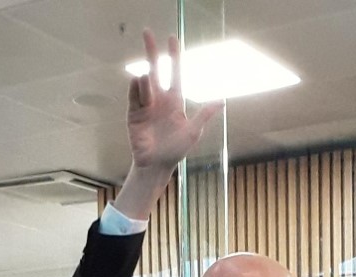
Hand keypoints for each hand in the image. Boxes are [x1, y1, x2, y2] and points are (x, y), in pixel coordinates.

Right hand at [127, 30, 221, 171]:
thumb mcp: (193, 132)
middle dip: (152, 51)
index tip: (172, 38)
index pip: (175, 72)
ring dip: (145, 79)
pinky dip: (135, 87)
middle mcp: (160, 99)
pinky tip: (138, 82)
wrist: (155, 165)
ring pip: (144, 83)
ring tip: (145, 79)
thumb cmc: (176, 151)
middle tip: (147, 32)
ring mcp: (145, 105)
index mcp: (175, 101)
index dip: (174, 56)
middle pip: (155, 69)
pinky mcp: (133, 113)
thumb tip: (222, 101)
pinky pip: (133, 96)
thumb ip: (204, 114)